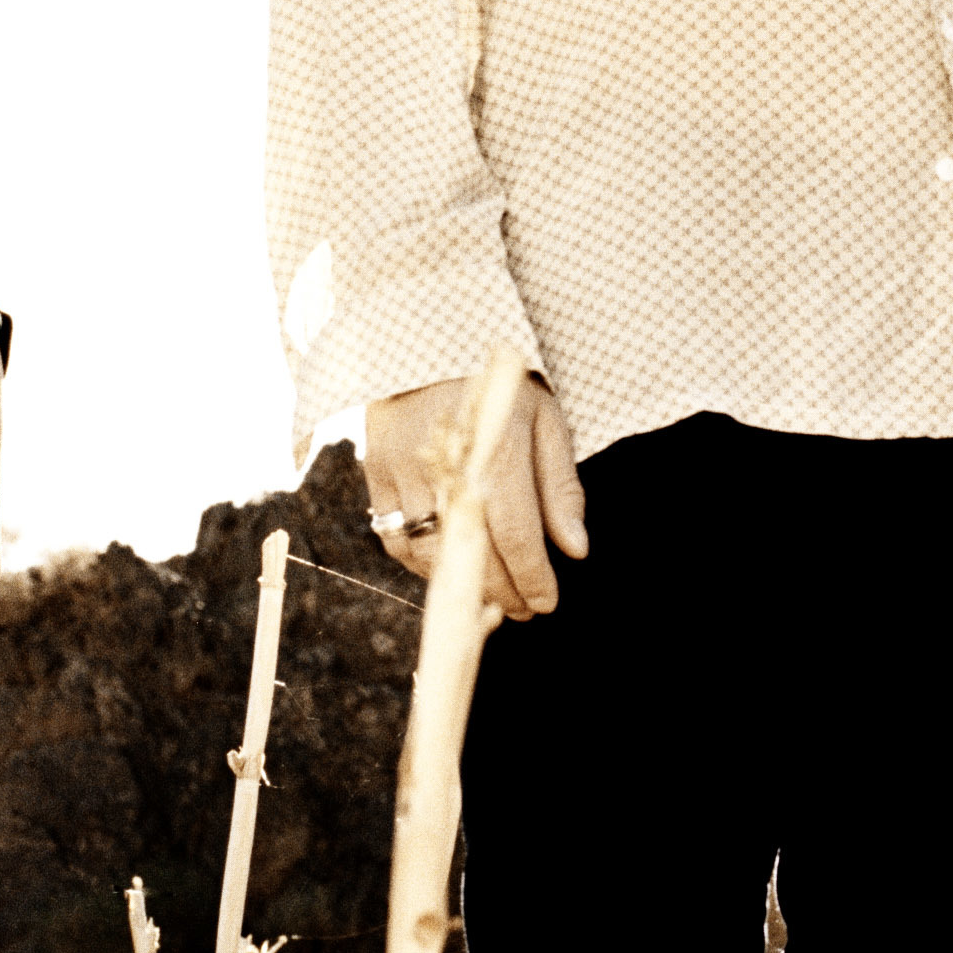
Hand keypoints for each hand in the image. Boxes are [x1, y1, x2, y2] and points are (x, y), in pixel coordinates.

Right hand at [362, 373, 587, 620]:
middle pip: (474, 554)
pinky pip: (394, 537)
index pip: (517, 537)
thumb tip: (576, 549)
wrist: (427, 341)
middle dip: (502, 592)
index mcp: (498, 451)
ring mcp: (405, 471)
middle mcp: (448, 466)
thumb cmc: (498, 388)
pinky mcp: (377, 472)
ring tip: (488, 596)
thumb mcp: (545, 422)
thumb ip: (560, 488)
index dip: (533, 579)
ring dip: (460, 585)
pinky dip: (419, 564)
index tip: (546, 602)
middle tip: (523, 611)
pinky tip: (445, 569)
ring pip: (429, 554)